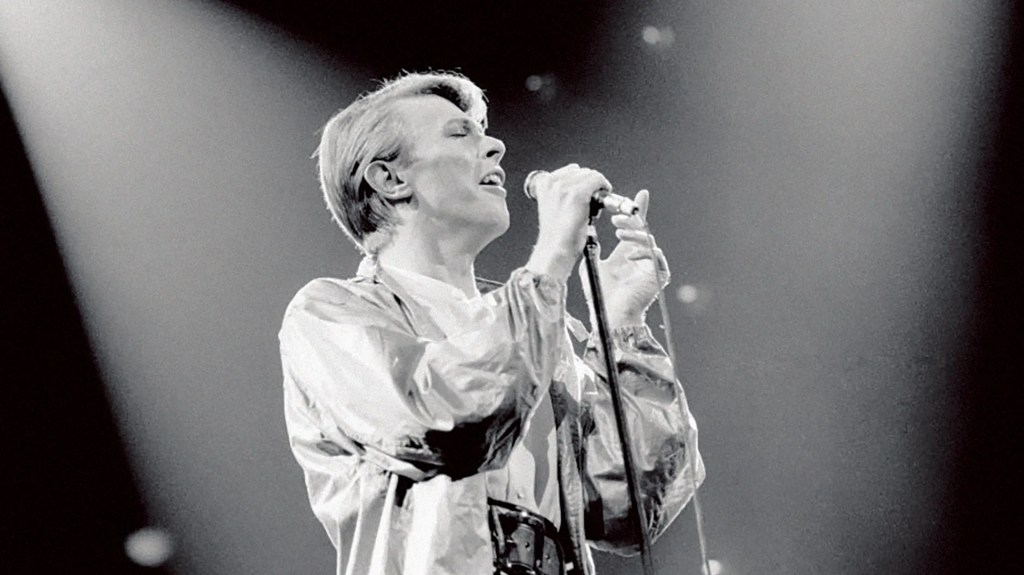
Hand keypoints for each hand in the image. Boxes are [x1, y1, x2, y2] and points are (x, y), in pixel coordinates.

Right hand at [525, 164, 611, 282]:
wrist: (555, 251)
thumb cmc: (556, 235)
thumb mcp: (553, 207)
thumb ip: (562, 192)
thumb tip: (585, 181)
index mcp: (542, 183)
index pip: (570, 170)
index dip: (580, 183)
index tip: (582, 198)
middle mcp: (552, 181)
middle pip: (582, 171)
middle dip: (589, 186)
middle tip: (589, 205)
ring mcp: (564, 187)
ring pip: (591, 175)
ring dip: (597, 188)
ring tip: (592, 207)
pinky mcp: (577, 194)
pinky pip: (598, 180)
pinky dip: (604, 188)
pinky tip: (603, 203)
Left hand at [579, 189, 669, 328]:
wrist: (609, 314)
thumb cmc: (601, 294)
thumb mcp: (592, 264)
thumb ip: (593, 248)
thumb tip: (589, 232)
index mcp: (628, 251)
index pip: (635, 226)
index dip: (640, 210)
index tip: (642, 194)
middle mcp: (641, 255)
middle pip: (643, 229)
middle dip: (630, 219)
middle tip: (615, 217)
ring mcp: (651, 265)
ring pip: (648, 239)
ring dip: (633, 233)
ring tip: (618, 233)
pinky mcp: (659, 274)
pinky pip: (655, 256)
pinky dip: (642, 253)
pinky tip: (629, 256)